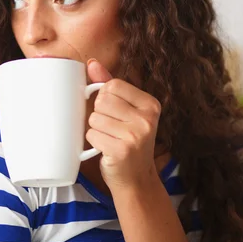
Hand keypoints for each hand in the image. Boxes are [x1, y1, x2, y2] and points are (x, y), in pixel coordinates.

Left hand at [85, 59, 161, 190]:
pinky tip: (107, 148)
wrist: (136, 178)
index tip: (115, 112)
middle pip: (101, 101)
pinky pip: (92, 135)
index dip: (105, 97)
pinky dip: (94, 142)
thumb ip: (109, 85)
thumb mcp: (125, 110)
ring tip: (110, 139)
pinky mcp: (122, 150)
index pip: (111, 85)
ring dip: (96, 129)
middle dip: (99, 114)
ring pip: (94, 118)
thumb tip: (92, 63)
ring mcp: (136, 135)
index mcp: (150, 104)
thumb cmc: (128, 140)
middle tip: (112, 129)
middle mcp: (147, 118)